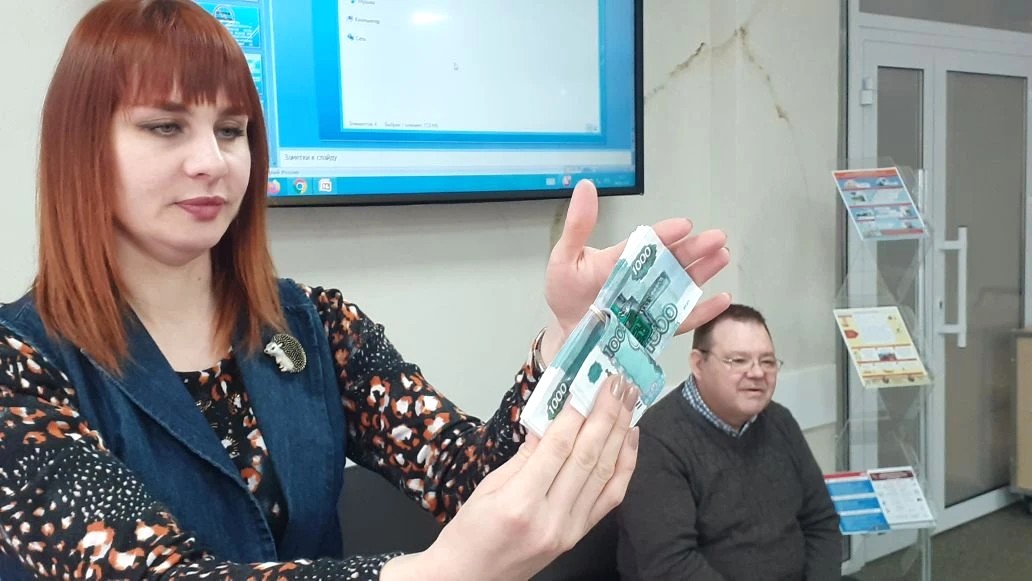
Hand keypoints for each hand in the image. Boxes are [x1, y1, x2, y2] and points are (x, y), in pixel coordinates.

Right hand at [380, 374, 639, 580]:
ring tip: (628, 401)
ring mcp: (569, 531)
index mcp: (520, 504)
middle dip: (605, 416)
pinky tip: (629, 438)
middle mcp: (550, 519)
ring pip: (603, 474)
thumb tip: (552, 422)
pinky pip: (610, 497)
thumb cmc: (469, 533)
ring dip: (619, 433)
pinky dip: (624, 465)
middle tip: (616, 384)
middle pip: (586, 458)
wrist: (470, 579)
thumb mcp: (486, 487)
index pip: (556, 450)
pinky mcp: (578, 536)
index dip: (574, 415)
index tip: (586, 386)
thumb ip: (524, 456)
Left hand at [540, 180, 731, 363]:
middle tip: (717, 237)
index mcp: (624, 258)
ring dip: (704, 272)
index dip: (666, 233)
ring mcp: (652, 302)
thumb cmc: (566, 293)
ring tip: (722, 257)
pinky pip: (682, 320)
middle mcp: (643, 277)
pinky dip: (704, 311)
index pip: (648, 242)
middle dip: (696, 249)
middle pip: (673, 261)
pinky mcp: (656, 328)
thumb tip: (586, 186)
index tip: (683, 225)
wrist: (567, 331)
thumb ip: (578, 226)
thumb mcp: (566, 257)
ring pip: (683, 285)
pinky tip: (722, 299)